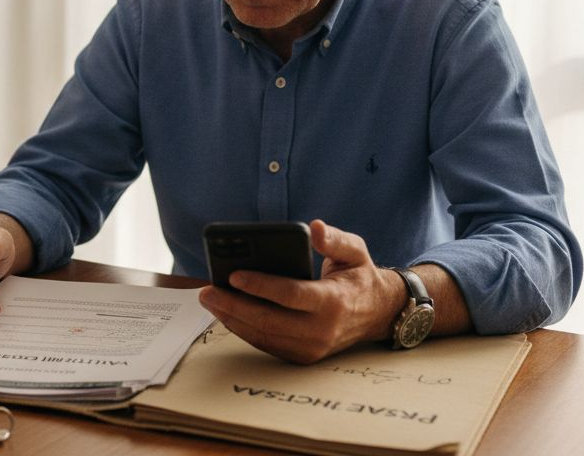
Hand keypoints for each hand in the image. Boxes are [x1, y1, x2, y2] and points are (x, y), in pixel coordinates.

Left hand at [197, 220, 405, 363]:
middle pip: (268, 320)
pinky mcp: (302, 356)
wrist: (377, 314)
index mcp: (334, 302)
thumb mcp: (355, 251)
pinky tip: (226, 313)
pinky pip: (267, 344)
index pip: (290, 295)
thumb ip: (335, 239)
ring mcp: (311, 348)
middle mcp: (321, 330)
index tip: (233, 275)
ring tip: (210, 300)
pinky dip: (244, 330)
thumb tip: (315, 227)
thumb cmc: (359, 277)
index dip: (260, 285)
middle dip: (233, 305)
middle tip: (207, 291)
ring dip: (232, 319)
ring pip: (263, 336)